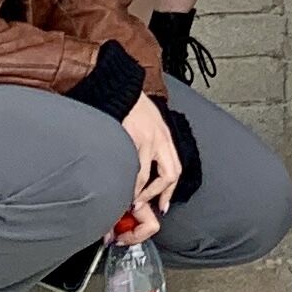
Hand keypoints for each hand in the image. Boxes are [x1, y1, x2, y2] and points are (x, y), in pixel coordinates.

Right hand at [120, 95, 180, 225]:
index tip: (162, 206)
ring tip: (125, 199)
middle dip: (156, 194)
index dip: (169, 191)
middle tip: (142, 205)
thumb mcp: (148, 123)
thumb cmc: (129, 104)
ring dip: (137, 192)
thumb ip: (150, 143)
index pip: (175, 169)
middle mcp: (159, 138)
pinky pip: (129, 166)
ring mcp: (145, 138)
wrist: (116, 85)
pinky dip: (124, 180)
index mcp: (164, 136)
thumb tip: (145, 169)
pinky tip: (117, 184)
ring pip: (145, 176)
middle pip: (169, 174)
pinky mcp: (129, 136)